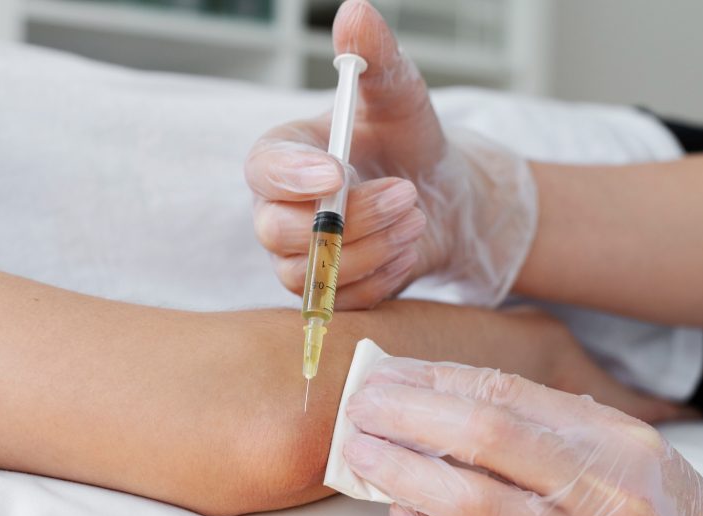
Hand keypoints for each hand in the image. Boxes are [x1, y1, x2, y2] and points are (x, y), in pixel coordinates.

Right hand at [245, 0, 536, 309]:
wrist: (441, 199)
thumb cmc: (411, 143)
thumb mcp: (401, 98)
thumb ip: (377, 60)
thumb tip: (355, 13)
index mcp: (283, 156)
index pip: (261, 170)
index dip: (292, 176)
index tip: (336, 171)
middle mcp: (278, 210)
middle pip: (280, 232)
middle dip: (349, 218)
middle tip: (407, 195)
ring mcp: (298, 256)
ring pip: (311, 271)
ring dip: (373, 247)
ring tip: (417, 216)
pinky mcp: (325, 292)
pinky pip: (341, 299)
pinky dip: (383, 275)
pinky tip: (409, 247)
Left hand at [342, 358, 702, 515]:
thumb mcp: (636, 462)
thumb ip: (559, 430)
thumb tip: (457, 398)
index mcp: (619, 444)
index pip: (509, 395)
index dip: (437, 379)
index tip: (389, 372)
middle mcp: (604, 494)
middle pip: (484, 436)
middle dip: (408, 414)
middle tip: (358, 404)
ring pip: (472, 502)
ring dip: (403, 472)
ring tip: (360, 454)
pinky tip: (398, 515)